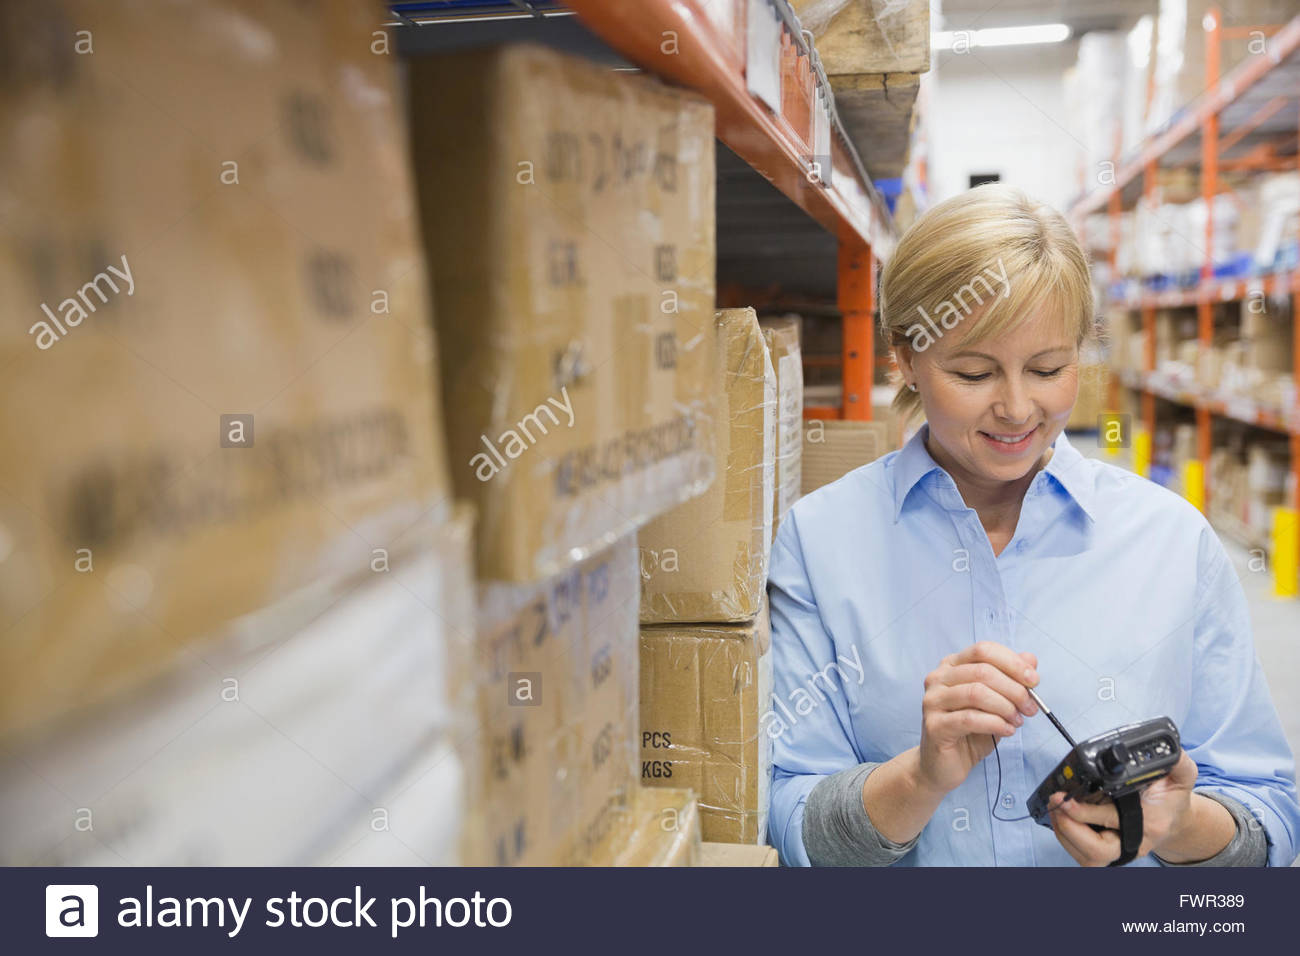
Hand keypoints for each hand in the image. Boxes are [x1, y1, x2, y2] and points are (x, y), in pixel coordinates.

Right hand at [916, 641, 1039, 795]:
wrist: (943, 766)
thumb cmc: (970, 732)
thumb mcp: (997, 703)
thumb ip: (1011, 680)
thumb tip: (1030, 658)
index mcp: (952, 666)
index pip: (983, 650)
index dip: (1012, 663)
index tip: (1034, 681)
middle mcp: (938, 678)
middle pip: (982, 671)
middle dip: (1014, 689)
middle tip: (1030, 708)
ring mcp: (933, 701)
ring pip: (976, 693)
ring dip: (1006, 707)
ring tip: (1017, 721)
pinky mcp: (934, 725)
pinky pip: (970, 719)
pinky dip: (995, 724)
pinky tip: (1006, 731)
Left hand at [1046, 749, 1199, 865]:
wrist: (1175, 820)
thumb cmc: (1172, 797)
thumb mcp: (1181, 776)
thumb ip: (1175, 761)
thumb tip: (1169, 747)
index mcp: (1150, 822)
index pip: (1112, 819)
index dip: (1084, 812)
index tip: (1066, 799)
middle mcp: (1135, 843)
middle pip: (1097, 851)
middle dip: (1070, 829)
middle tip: (1056, 804)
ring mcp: (1122, 851)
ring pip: (1087, 858)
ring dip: (1064, 834)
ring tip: (1055, 808)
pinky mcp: (1110, 853)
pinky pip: (1083, 856)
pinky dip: (1067, 839)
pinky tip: (1062, 818)